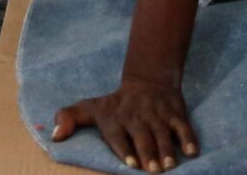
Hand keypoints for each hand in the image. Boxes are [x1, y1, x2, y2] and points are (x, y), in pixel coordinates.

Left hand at [53, 77, 196, 170]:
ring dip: (167, 149)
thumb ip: (69, 118)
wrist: (147, 80)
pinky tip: (192, 152)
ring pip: (163, 133)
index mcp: (115, 119)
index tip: (130, 164)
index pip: (119, 136)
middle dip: (148, 153)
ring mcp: (157, 115)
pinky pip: (183, 126)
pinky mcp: (174, 113)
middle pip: (143, 136)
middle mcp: (136, 117)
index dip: (125, 149)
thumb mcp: (89, 107)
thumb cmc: (115, 104)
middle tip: (153, 170)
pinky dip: (188, 138)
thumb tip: (54, 136)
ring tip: (169, 165)